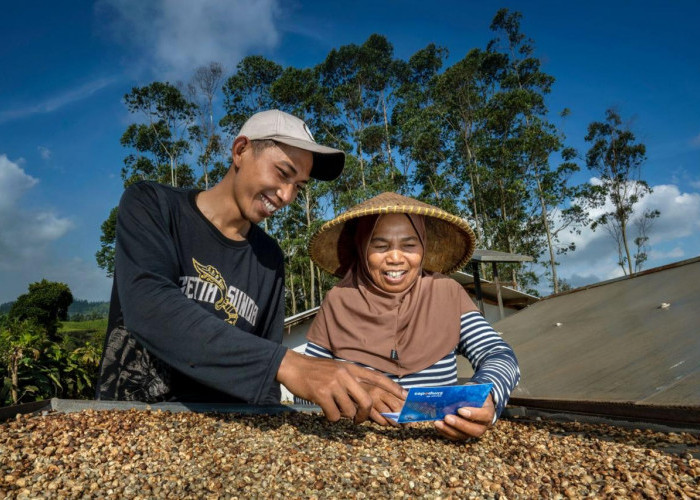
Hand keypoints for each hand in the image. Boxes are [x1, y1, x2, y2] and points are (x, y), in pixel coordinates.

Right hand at [276, 350, 405, 422]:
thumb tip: (364, 399)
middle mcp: (345, 374)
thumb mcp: (337, 369)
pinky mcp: (322, 393)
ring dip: (343, 416)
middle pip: (366, 400)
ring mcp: (333, 384)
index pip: (377, 377)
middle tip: (359, 420)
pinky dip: (331, 417)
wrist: (293, 367)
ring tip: (334, 408)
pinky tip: (324, 409)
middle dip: (365, 415)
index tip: (405, 396)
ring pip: (349, 411)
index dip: (392, 387)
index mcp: (351, 368)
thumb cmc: (316, 371)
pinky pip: (334, 415)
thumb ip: (351, 380)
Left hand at [434, 394, 495, 440]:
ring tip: (438, 422)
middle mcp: (483, 426)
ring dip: (449, 430)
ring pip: (463, 436)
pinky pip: (455, 437)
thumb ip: (467, 393)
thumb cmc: (475, 394)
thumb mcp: (474, 391)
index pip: (484, 416)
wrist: (477, 401)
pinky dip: (445, 432)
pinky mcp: (464, 435)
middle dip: (459, 424)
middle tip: (447, 417)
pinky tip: (438, 425)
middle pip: (474, 430)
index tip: (460, 410)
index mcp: (488, 412)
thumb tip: (452, 394)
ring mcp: (473, 432)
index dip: (472, 414)